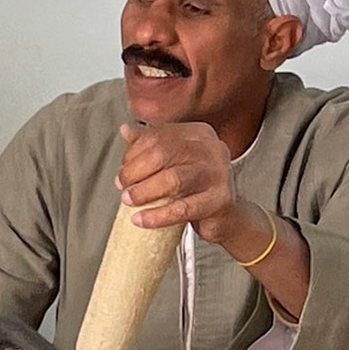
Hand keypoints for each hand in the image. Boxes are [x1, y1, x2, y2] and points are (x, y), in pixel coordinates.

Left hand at [116, 122, 240, 241]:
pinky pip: (182, 208)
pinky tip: (141, 219)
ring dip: (143, 191)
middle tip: (123, 186)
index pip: (157, 136)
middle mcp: (212, 149)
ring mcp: (219, 174)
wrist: (226, 215)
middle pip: (162, 153)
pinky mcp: (221, 200)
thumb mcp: (175, 161)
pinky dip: (156, 216)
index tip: (123, 169)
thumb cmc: (198, 186)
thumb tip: (125, 130)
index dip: (133, 153)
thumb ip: (151, 145)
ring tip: (129, 200)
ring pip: (173, 179)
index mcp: (199, 134)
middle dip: (134, 171)